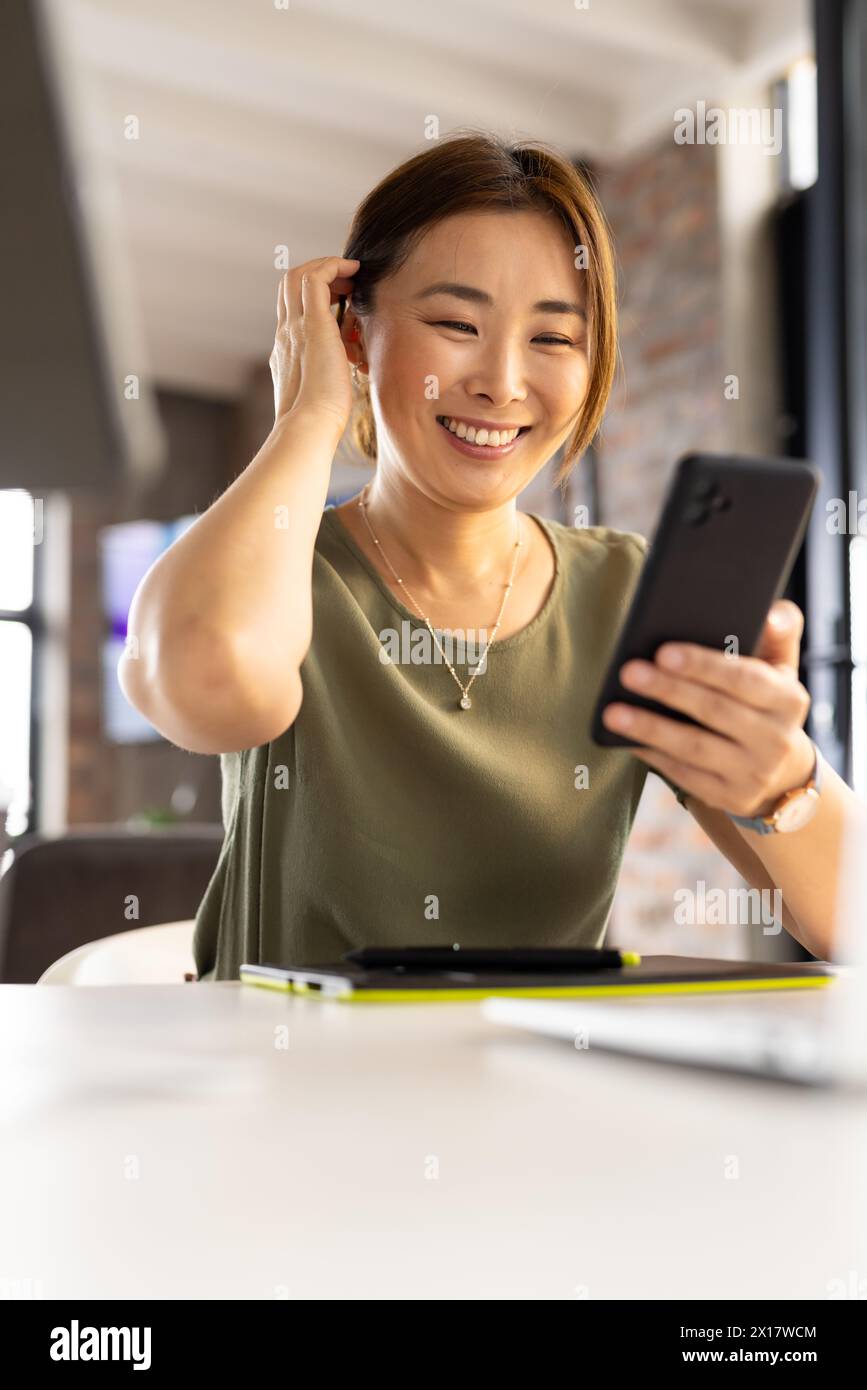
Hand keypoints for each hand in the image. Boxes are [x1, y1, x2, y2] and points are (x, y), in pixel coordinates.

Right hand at [269, 255, 359, 429]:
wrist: (309, 426)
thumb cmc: (321, 421)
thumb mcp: (321, 392)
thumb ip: (328, 377)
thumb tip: (347, 371)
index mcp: (286, 350)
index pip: (291, 309)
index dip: (313, 294)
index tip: (340, 298)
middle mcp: (285, 334)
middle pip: (288, 285)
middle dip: (316, 273)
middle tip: (345, 281)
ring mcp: (294, 327)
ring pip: (298, 276)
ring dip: (325, 267)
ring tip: (351, 275)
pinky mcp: (312, 325)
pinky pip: (316, 278)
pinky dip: (334, 266)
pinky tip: (353, 270)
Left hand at [601, 599, 816, 817]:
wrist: (783, 773)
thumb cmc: (766, 703)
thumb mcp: (781, 668)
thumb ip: (779, 631)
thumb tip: (771, 612)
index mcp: (789, 699)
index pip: (744, 678)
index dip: (703, 665)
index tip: (663, 651)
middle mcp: (777, 739)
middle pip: (714, 711)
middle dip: (668, 690)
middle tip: (629, 672)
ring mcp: (753, 773)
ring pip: (693, 747)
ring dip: (649, 728)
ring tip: (613, 712)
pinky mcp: (730, 798)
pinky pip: (684, 774)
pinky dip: (653, 754)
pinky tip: (626, 739)